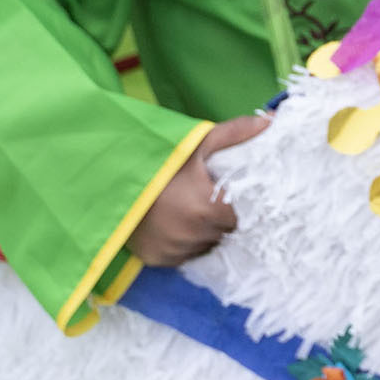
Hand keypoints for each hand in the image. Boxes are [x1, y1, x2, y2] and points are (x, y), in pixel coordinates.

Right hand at [130, 116, 267, 267]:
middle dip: (227, 219)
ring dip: (208, 233)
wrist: (108, 180)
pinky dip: (187, 243)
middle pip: (228, 233)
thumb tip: (271, 120)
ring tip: (197, 212)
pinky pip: (186, 256)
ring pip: (208, 245)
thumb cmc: (158, 161)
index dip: (248, 208)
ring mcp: (175, 250)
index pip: (246, 217)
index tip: (241, 198)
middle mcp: (194, 235)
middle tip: (217, 201)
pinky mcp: (159, 259)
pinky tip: (180, 225)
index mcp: (209, 209)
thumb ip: (235, 133)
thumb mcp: (195, 143)